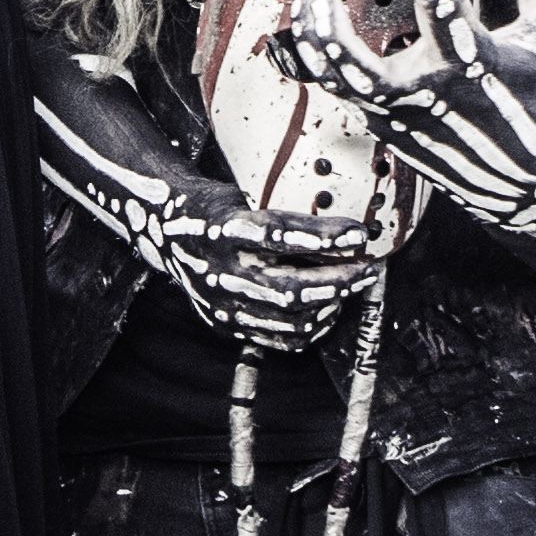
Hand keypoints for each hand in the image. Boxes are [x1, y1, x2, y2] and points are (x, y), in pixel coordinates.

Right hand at [149, 187, 388, 354]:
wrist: (168, 234)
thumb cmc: (217, 209)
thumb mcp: (242, 197)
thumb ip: (284, 215)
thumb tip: (345, 230)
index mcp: (224, 230)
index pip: (279, 236)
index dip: (323, 238)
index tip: (357, 234)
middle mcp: (221, 271)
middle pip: (290, 288)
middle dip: (339, 281)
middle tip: (367, 268)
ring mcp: (222, 303)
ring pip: (290, 317)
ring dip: (331, 304)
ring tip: (351, 286)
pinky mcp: (226, 323)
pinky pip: (279, 338)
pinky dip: (312, 326)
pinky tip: (328, 309)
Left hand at [290, 0, 535, 239]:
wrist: (531, 182)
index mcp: (474, 63)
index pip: (440, 3)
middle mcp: (430, 92)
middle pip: (359, 67)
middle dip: (329, 27)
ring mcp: (402, 116)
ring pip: (340, 82)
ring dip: (315, 41)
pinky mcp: (389, 130)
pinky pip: (344, 92)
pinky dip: (324, 61)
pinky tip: (314, 30)